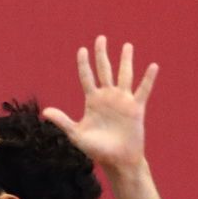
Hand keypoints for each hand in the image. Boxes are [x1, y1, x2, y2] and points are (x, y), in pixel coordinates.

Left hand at [43, 36, 156, 173]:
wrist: (117, 160)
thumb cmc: (96, 149)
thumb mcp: (76, 134)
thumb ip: (62, 121)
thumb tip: (45, 111)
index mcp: (92, 101)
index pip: (86, 77)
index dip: (84, 63)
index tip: (81, 50)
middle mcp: (108, 97)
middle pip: (104, 70)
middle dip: (102, 54)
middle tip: (100, 38)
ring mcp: (123, 101)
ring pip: (124, 75)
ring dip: (126, 60)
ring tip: (127, 45)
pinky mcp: (136, 108)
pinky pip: (143, 90)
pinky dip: (148, 79)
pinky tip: (152, 66)